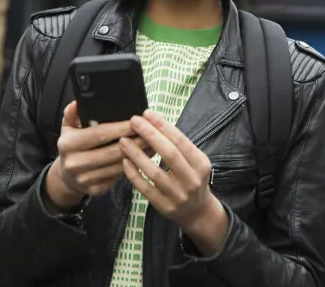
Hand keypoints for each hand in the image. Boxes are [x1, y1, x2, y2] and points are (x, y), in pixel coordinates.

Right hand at [45, 102, 152, 209]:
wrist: (66, 176)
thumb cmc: (74, 145)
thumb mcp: (68, 127)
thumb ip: (73, 113)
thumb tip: (79, 102)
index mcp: (68, 144)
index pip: (100, 134)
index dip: (121, 127)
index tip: (137, 120)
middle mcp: (74, 163)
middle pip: (112, 151)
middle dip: (135, 141)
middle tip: (151, 131)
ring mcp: (85, 179)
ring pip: (118, 165)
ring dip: (138, 154)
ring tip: (153, 142)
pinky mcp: (96, 190)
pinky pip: (118, 177)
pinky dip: (134, 166)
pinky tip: (145, 157)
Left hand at [120, 110, 229, 254]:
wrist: (197, 211)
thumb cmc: (192, 178)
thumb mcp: (195, 161)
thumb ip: (178, 145)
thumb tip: (154, 122)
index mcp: (201, 164)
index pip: (181, 141)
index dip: (163, 126)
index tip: (147, 113)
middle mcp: (192, 180)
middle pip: (169, 154)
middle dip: (150, 135)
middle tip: (134, 121)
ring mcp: (178, 195)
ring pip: (154, 172)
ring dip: (137, 154)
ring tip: (123, 141)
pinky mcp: (164, 207)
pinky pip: (145, 189)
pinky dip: (134, 174)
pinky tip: (125, 161)